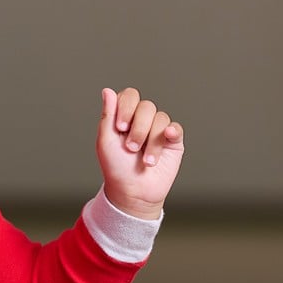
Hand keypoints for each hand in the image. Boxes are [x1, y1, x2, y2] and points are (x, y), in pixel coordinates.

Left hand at [97, 87, 184, 219]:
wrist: (134, 191)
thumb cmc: (116, 167)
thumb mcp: (106, 141)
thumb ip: (108, 115)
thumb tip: (107, 90)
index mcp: (124, 116)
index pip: (129, 96)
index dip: (126, 108)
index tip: (120, 128)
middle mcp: (142, 120)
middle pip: (146, 106)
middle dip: (138, 129)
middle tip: (131, 148)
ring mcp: (158, 129)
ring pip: (160, 118)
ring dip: (151, 141)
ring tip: (145, 160)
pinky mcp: (173, 141)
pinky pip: (176, 128)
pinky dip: (172, 131)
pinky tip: (167, 137)